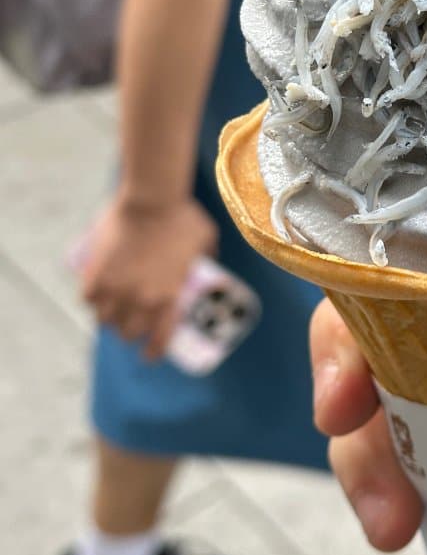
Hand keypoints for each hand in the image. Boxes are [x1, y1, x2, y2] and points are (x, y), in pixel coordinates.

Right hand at [81, 196, 216, 358]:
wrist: (151, 199)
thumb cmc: (182, 216)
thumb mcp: (206, 238)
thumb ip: (208, 255)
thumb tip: (210, 260)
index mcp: (169, 297)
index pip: (159, 339)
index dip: (154, 351)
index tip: (150, 355)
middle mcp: (140, 300)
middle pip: (128, 333)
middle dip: (130, 331)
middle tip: (132, 322)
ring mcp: (116, 289)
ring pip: (105, 320)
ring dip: (109, 318)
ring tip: (113, 309)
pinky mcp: (95, 274)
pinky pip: (87, 298)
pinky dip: (92, 299)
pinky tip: (96, 293)